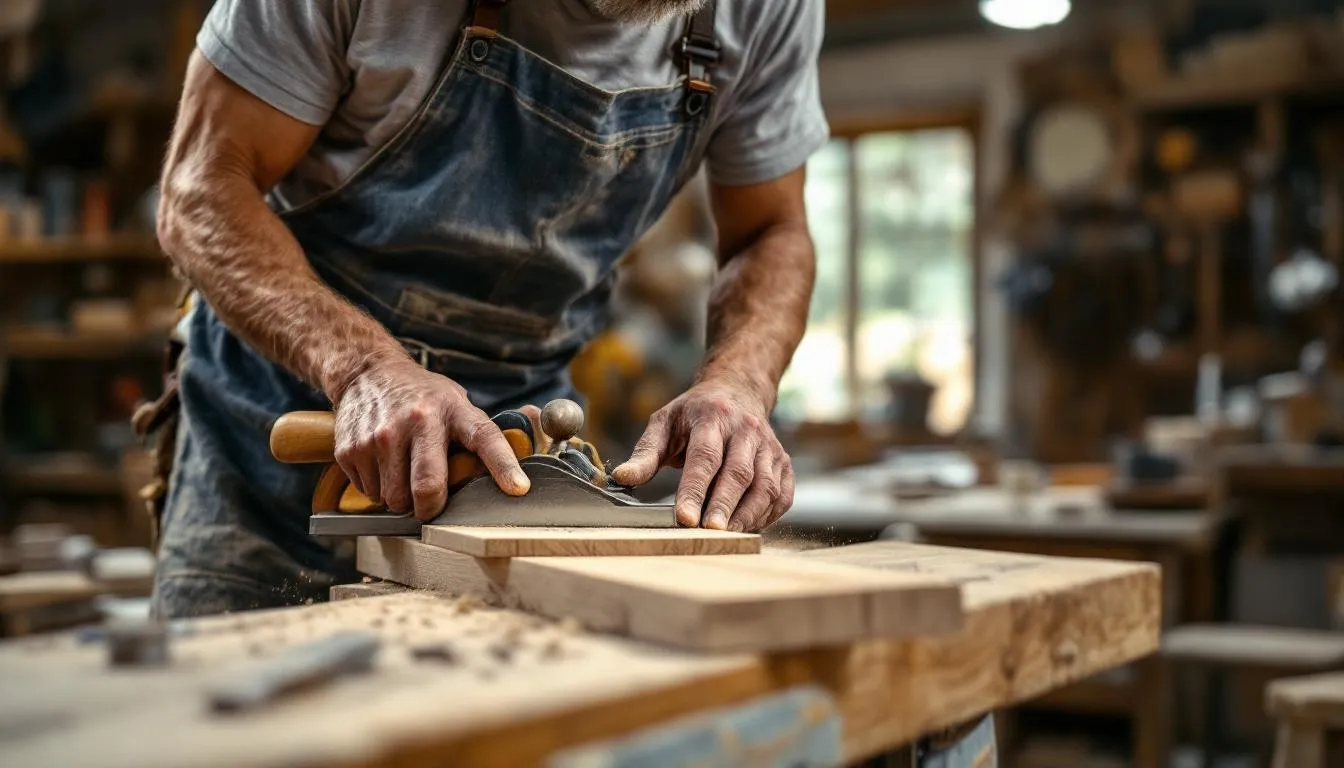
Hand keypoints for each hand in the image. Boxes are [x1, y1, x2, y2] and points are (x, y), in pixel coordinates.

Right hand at [332, 356, 529, 519]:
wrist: (367, 374)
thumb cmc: (422, 397)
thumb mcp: (456, 405)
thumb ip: (478, 437)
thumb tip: (513, 477)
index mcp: (451, 410)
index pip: (485, 439)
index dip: (504, 467)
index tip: (518, 489)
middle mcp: (415, 421)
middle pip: (427, 489)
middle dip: (430, 507)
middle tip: (430, 500)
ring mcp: (379, 437)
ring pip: (393, 499)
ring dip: (400, 497)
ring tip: (403, 470)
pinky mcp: (350, 450)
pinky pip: (369, 494)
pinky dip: (378, 489)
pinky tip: (383, 465)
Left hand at [611, 382, 793, 531]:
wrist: (737, 391)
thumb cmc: (695, 413)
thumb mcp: (664, 422)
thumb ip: (645, 453)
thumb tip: (621, 478)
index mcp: (712, 417)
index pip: (705, 457)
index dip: (695, 489)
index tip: (684, 518)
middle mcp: (746, 429)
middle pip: (738, 473)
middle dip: (723, 506)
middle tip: (709, 533)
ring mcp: (769, 446)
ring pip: (765, 486)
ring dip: (747, 515)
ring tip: (727, 537)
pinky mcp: (784, 462)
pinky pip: (781, 494)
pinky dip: (766, 515)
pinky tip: (747, 528)